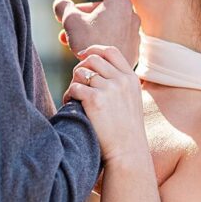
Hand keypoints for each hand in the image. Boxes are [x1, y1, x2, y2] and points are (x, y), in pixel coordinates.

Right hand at [53, 0, 140, 67]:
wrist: (106, 72)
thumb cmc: (89, 42)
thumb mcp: (71, 21)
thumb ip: (64, 7)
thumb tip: (60, 2)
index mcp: (119, 3)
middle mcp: (131, 16)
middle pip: (107, 8)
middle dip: (86, 12)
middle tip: (73, 14)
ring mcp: (134, 33)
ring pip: (109, 24)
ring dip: (90, 26)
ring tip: (71, 35)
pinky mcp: (133, 48)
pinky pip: (115, 37)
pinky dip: (101, 37)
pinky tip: (87, 45)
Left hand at [62, 45, 147, 163]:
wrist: (127, 151)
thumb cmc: (126, 131)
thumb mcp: (131, 101)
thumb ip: (120, 84)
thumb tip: (98, 71)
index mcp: (131, 78)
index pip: (111, 51)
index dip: (94, 49)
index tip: (83, 56)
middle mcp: (121, 80)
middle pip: (93, 59)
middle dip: (80, 67)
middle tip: (77, 82)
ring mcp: (109, 89)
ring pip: (81, 71)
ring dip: (73, 81)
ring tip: (74, 95)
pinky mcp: (95, 100)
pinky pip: (74, 87)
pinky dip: (68, 95)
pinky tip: (71, 104)